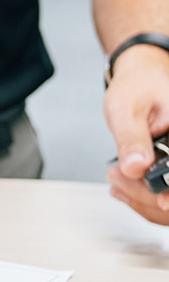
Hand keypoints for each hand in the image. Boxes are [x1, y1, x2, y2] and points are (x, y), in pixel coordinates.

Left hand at [104, 45, 168, 222]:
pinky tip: (125, 186)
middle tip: (118, 178)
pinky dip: (146, 196)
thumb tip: (136, 167)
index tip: (161, 201)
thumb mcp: (126, 108)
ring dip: (145, 198)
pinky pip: (166, 194)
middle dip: (149, 194)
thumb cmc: (139, 87)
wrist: (141, 80)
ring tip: (117, 179)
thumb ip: (131, 139)